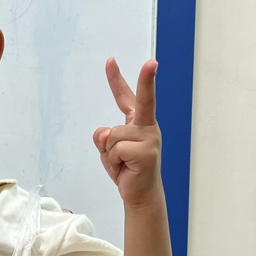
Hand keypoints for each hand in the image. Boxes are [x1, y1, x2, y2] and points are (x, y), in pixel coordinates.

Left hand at [93, 58, 161, 206]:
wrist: (138, 194)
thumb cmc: (125, 170)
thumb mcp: (107, 151)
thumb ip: (103, 138)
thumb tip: (106, 132)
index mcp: (137, 123)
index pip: (125, 98)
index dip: (116, 80)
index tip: (110, 61)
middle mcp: (147, 126)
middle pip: (139, 100)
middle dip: (147, 79)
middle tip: (152, 62)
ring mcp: (150, 138)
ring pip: (113, 135)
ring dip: (109, 153)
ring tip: (122, 163)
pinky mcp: (147, 152)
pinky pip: (116, 149)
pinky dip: (114, 161)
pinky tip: (125, 168)